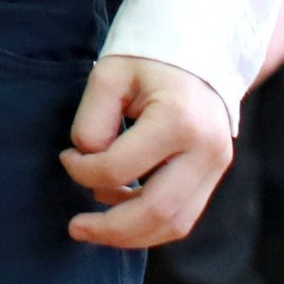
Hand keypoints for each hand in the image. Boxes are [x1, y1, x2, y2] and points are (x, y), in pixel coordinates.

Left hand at [58, 55, 233, 247]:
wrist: (197, 48)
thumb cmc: (146, 59)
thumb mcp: (109, 75)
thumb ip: (93, 119)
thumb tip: (88, 162)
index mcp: (178, 120)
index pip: (121, 168)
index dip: (84, 171)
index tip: (66, 158)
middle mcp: (206, 150)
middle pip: (158, 212)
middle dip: (111, 229)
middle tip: (75, 229)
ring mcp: (216, 166)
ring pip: (175, 224)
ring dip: (131, 235)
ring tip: (95, 229)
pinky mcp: (214, 175)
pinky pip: (184, 216)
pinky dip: (149, 224)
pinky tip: (120, 216)